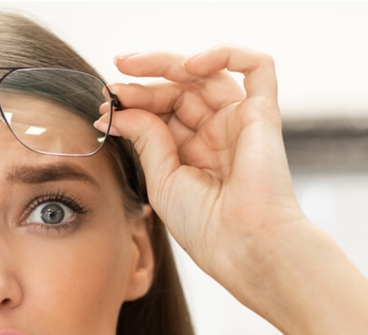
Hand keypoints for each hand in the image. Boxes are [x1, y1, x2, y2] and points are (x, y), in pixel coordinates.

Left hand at [97, 45, 305, 304]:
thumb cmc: (206, 226)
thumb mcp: (161, 179)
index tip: (103, 110)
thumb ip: (144, 138)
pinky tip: (191, 66)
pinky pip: (257, 68)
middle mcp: (218, 134)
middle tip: (113, 86)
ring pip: (206, 75)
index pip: (162, 112)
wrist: (243, 246)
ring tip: (132, 68)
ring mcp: (240, 122)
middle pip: (179, 91)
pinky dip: (226, 54)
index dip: (134, 105)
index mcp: (193, 152)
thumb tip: (119, 109)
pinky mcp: (263, 114)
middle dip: (143, 84)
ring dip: (167, 65)